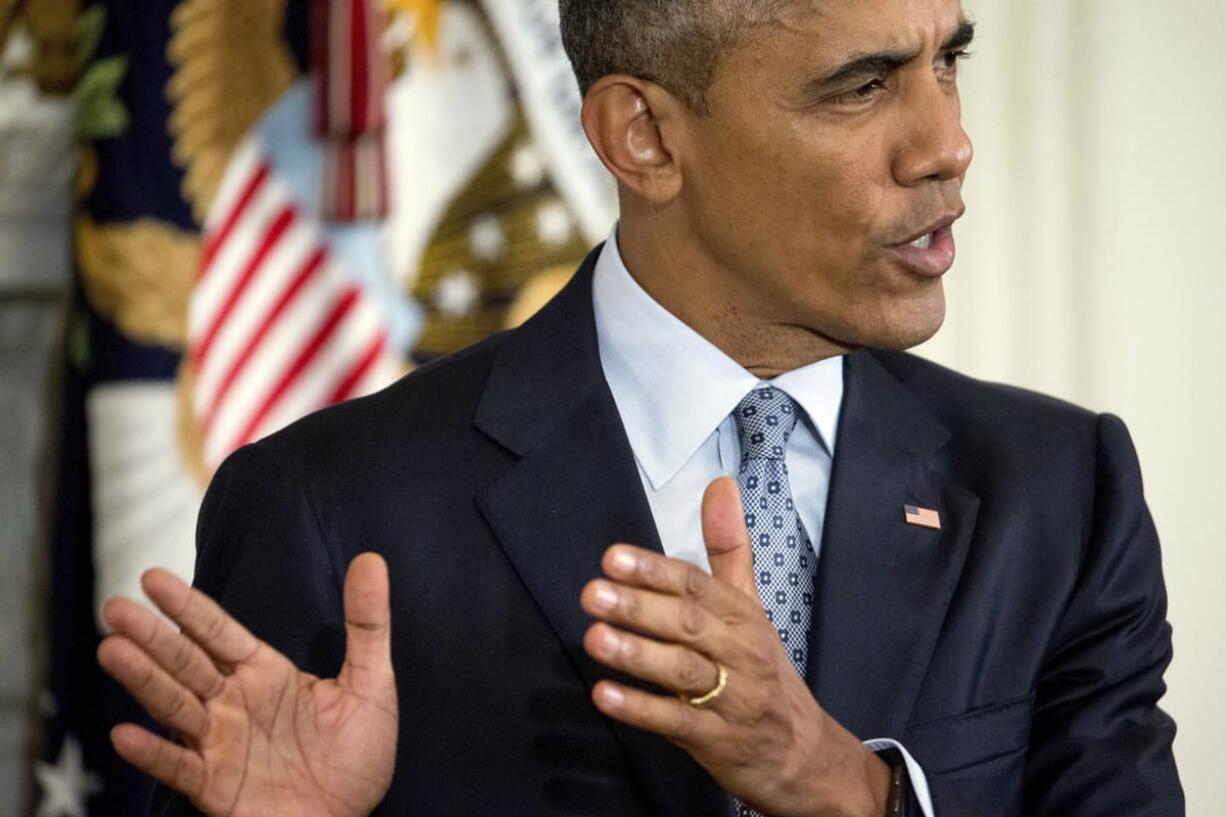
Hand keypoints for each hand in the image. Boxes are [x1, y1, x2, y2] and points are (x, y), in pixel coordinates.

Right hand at [97, 553, 397, 816]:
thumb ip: (367, 624)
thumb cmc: (357, 755)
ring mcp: (219, 744)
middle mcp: (233, 703)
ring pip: (174, 705)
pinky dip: (153, 753)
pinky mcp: (215, 786)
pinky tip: (126, 735)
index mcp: (264, 673)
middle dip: (152, 636)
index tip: (153, 577)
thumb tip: (371, 560)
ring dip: (143, 680)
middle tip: (115, 608)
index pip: (217, 631)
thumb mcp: (371, 682)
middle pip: (185, 662)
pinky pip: (179, 767)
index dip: (187, 606)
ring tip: (112, 651)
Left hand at [580, 479, 890, 816]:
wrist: (806, 754)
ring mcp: (732, 698)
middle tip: (593, 593)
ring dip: (638, 655)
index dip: (655, 571)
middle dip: (640, 607)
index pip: (697, 586)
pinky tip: (605, 695)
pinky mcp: (719, 741)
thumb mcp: (750, 607)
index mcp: (742, 615)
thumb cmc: (765, 672)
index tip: (612, 558)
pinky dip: (642, 709)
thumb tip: (720, 482)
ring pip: (684, 672)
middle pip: (689, 624)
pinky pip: (679, 723)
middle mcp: (739, 651)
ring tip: (594, 638)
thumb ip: (728, 548)